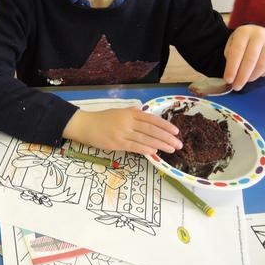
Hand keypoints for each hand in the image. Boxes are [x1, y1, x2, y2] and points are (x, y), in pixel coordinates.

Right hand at [62, 107, 182, 155]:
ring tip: (171, 149)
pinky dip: (146, 149)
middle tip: (179, 144)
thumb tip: (145, 116)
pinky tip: (155, 152)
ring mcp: (123, 132)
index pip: (151, 119)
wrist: (85, 125)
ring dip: (160, 144)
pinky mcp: (117, 143)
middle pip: (152, 129)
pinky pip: (135, 146)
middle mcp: (128, 121)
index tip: (176, 131)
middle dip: (167, 137)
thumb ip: (132, 114)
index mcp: (130, 113)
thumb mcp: (118, 112)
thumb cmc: (101, 119)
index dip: (165, 125)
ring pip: (146, 138)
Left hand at [223, 24, 264, 90]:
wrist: (259, 33)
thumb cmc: (243, 42)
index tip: (228, 80)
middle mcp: (259, 34)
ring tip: (245, 80)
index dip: (232, 68)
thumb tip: (231, 76)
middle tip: (236, 86)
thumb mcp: (232, 44)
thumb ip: (230, 57)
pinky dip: (263, 75)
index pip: (236, 52)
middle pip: (250, 60)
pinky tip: (256, 74)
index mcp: (243, 32)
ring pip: (262, 65)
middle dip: (242, 76)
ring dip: (252, 77)